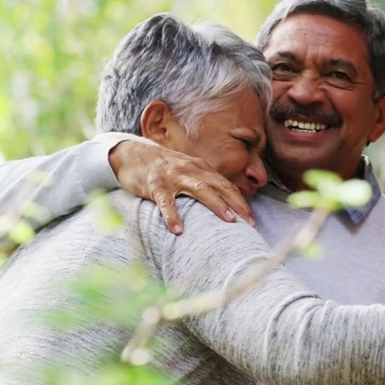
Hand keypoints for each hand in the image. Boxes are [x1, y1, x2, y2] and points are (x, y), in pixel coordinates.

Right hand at [109, 138, 253, 234]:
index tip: (252, 220)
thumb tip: (223, 205)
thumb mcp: (187, 171)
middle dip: (237, 204)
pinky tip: (178, 230)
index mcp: (200, 168)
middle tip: (249, 223)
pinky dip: (172, 215)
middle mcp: (191, 170)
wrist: (132, 154)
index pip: (226, 185)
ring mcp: (173, 176)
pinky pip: (165, 201)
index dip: (241, 201)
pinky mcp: (155, 184)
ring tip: (229, 221)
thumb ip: (203, 183)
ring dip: (216, 205)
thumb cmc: (163, 168)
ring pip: (199, 189)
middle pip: (219, 186)